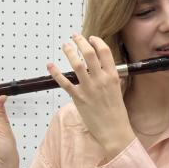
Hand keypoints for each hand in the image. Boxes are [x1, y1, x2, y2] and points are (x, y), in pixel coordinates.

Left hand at [47, 33, 134, 157]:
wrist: (114, 130)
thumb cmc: (117, 113)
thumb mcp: (118, 91)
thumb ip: (112, 79)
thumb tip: (107, 71)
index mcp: (113, 76)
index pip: (104, 52)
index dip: (96, 42)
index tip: (91, 38)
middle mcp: (101, 79)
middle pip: (89, 53)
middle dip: (80, 41)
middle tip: (75, 36)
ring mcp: (89, 88)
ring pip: (77, 64)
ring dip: (69, 51)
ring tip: (65, 45)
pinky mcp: (78, 98)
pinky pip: (64, 82)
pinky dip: (55, 72)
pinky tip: (50, 65)